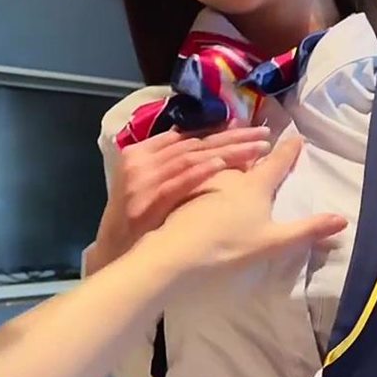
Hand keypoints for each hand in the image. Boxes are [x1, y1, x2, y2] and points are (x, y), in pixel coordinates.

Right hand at [90, 125, 271, 269]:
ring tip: (257, 147)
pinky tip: (223, 164)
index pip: (187, 136)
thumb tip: (204, 147)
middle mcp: (143, 161)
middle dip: (232, 137)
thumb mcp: (147, 185)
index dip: (219, 130)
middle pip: (194, 144)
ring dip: (227, 150)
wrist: (112, 251)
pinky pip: (179, 183)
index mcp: (141, 152)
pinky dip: (200, 172)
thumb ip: (168, 165)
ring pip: (192, 158)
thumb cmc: (135, 220)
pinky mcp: (149, 202)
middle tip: (263, 133)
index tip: (246, 125)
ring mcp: (145, 181)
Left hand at [152, 135, 345, 275]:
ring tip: (232, 131)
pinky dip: (199, 150)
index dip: (289, 150)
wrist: (176, 251)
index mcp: (255, 185)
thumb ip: (308, 229)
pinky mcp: (179, 184)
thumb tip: (344, 219)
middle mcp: (230, 173)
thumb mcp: (274, 242)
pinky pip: (193, 159)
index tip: (298, 137)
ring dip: (228, 140)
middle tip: (264, 132)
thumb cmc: (228, 247)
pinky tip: (194, 152)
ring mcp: (202, 176)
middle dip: (257, 142)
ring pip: (217, 150)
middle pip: (247, 153)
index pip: (277, 162)